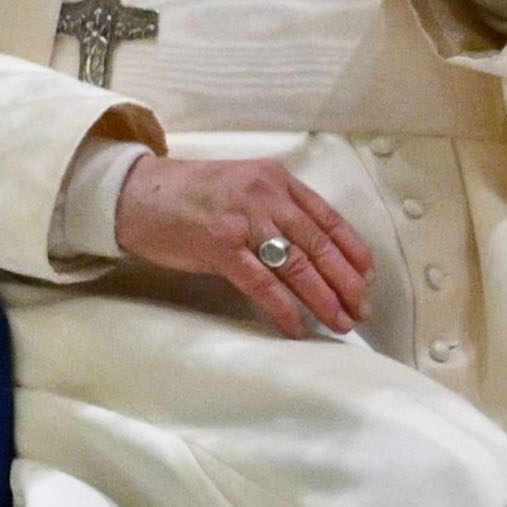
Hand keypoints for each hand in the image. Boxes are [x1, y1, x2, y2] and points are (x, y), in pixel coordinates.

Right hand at [114, 153, 374, 338]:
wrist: (137, 193)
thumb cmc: (191, 195)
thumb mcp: (244, 187)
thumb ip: (277, 209)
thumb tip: (313, 251)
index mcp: (277, 180)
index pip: (329, 218)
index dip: (354, 251)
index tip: (369, 277)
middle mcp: (266, 196)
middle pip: (320, 244)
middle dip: (347, 282)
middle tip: (363, 310)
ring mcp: (244, 220)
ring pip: (298, 265)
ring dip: (324, 298)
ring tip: (341, 322)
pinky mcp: (220, 246)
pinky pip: (262, 283)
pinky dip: (284, 308)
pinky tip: (298, 327)